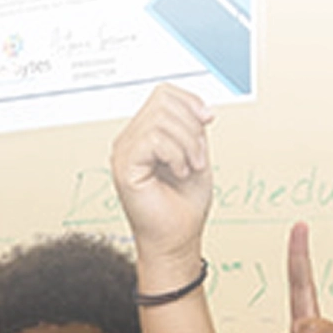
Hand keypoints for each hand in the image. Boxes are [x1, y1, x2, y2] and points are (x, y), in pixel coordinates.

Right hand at [108, 86, 216, 266]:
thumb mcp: (197, 154)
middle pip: (163, 101)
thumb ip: (193, 128)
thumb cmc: (184, 205)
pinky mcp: (124, 165)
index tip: (208, 119)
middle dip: (192, 128)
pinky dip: (177, 155)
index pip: (164, 93)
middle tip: (198, 158)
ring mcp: (124, 151)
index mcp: (145, 133)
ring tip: (190, 168)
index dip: (190, 101)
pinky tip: (179, 173)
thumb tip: (201, 108)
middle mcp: (130, 139)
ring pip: (161, 119)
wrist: (177, 238)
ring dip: (188, 144)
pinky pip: (155, 139)